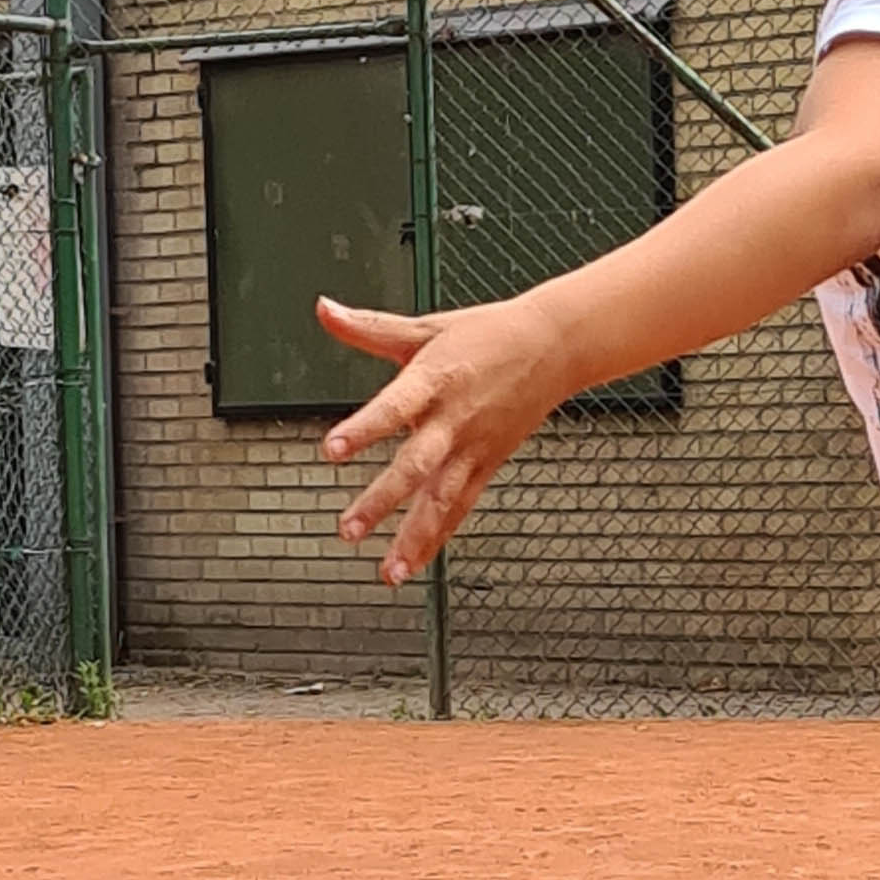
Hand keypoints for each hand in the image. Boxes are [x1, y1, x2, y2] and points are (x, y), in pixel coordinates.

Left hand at [315, 293, 576, 586]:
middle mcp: (454, 419)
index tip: (332, 450)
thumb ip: (370, 327)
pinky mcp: (487, 465)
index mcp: (435, 379)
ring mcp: (473, 447)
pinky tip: (413, 563)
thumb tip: (326, 310)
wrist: (554, 346)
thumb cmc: (489, 334)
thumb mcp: (426, 327)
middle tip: (350, 528)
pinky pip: (461, 507)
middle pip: (416, 464)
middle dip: (382, 499)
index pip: (394, 406)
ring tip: (388, 569)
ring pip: (442, 498)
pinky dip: (437, 537)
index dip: (364, 428)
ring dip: (414, 536)